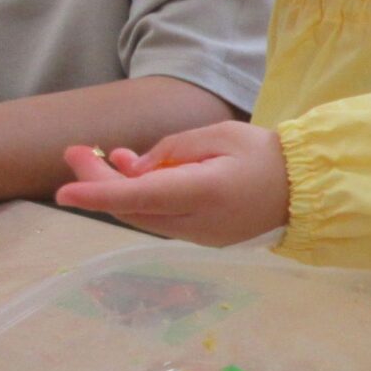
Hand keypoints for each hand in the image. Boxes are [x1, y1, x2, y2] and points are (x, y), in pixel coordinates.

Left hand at [54, 122, 289, 246]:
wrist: (306, 190)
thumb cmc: (266, 155)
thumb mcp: (221, 134)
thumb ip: (174, 148)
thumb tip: (136, 168)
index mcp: (204, 192)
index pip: (141, 197)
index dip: (99, 194)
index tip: (64, 192)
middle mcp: (197, 221)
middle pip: (133, 209)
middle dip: (98, 183)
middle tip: (75, 153)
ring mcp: (199, 235)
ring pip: (143, 216)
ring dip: (119, 190)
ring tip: (106, 158)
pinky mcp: (202, 237)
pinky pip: (160, 219)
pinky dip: (141, 198)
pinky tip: (137, 174)